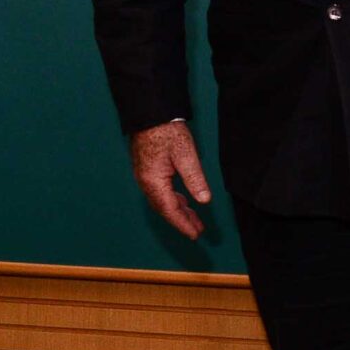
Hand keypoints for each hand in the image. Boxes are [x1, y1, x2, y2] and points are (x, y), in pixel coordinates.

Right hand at [130, 121, 210, 240]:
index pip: (170, 209)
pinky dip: (174, 201)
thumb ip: (195, 179)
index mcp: (153, 181)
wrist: (150, 114)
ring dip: (178, 212)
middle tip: (197, 232)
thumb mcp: (186, 155)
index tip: (195, 235)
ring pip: (162, 201)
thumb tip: (204, 200)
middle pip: (164, 209)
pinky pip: (161, 193)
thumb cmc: (166, 132)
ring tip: (195, 221)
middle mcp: (146, 182)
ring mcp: (145, 177)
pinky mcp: (149, 171)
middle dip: (181, 221)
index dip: (183, 224)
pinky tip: (184, 202)